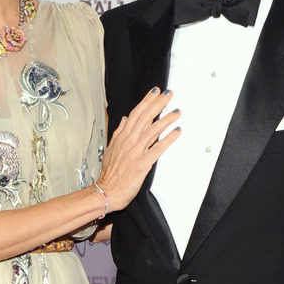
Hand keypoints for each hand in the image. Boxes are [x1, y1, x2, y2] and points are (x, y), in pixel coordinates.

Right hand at [98, 88, 179, 211]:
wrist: (107, 191)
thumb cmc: (110, 173)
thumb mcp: (111, 148)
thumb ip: (119, 132)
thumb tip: (125, 120)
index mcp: (122, 137)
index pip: (136, 113)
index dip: (146, 101)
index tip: (155, 92)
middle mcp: (130, 141)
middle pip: (146, 117)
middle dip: (158, 104)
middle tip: (169, 94)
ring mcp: (136, 152)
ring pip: (153, 130)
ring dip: (166, 119)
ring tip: (176, 111)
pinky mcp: (143, 163)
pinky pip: (158, 148)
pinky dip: (168, 139)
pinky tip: (176, 131)